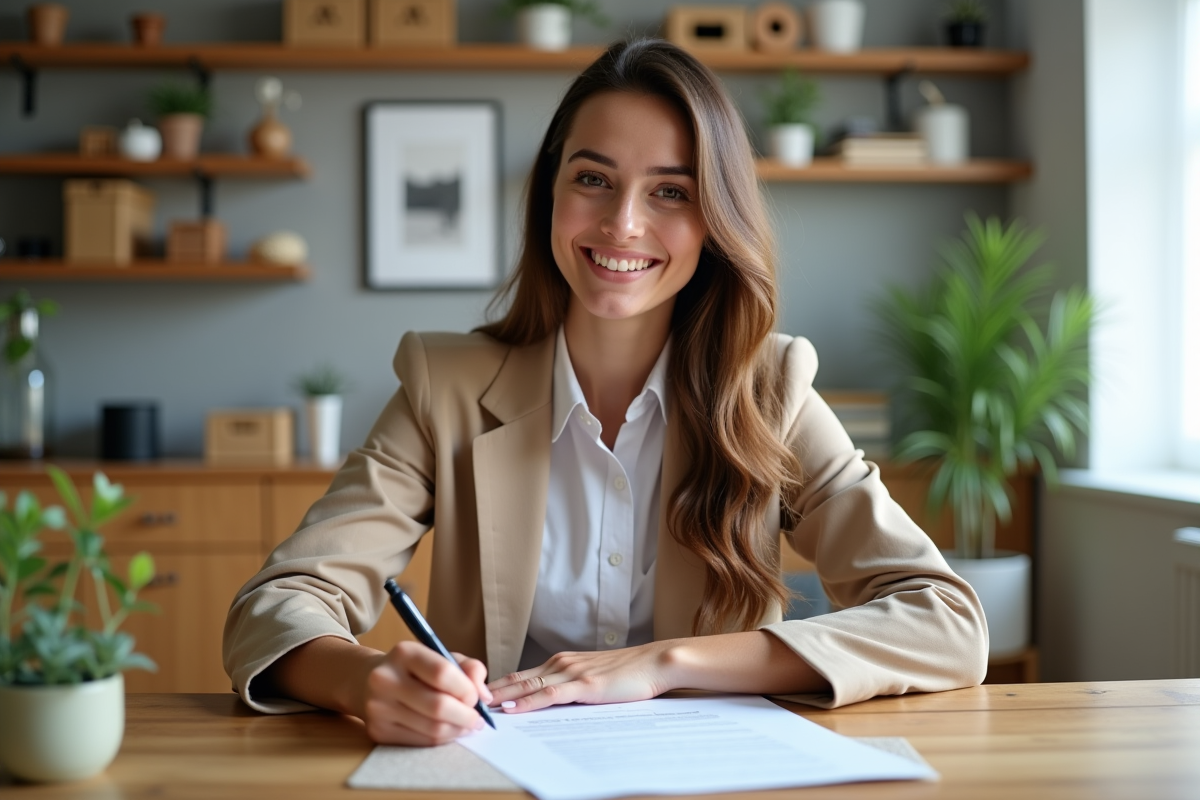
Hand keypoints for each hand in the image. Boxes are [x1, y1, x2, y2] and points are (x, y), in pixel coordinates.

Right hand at [360, 640, 492, 745]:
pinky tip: (447, 732)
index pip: (442, 673)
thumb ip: (469, 668)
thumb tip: (485, 697)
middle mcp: (385, 679)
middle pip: (438, 706)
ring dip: (457, 731)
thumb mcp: (440, 656)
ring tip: (465, 726)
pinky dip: (441, 740)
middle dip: (466, 716)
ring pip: (431, 729)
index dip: (466, 690)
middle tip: (476, 719)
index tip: (476, 698)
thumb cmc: (414, 669)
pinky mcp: (378, 731)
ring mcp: (379, 707)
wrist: (365, 681)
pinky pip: (420, 742)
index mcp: (404, 653)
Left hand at [487, 641, 678, 712]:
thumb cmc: (630, 672)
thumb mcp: (594, 677)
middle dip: (490, 690)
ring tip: (477, 706)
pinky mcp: (584, 685)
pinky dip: (527, 701)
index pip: (522, 674)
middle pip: (517, 679)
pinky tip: (513, 708)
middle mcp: (562, 664)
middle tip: (463, 698)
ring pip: (528, 685)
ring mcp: (572, 673)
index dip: (498, 685)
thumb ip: (572, 686)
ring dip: (501, 697)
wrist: (656, 662)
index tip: (476, 694)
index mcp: (563, 662)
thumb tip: (551, 700)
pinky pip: (549, 694)